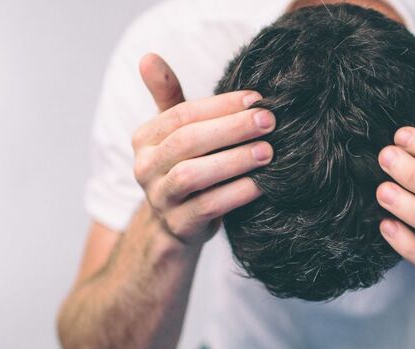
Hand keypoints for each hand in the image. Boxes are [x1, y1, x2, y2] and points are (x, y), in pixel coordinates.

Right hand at [132, 54, 274, 244]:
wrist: (178, 225)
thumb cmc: (185, 167)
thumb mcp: (175, 133)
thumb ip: (168, 96)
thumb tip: (148, 57)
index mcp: (145, 139)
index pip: (181, 115)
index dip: (219, 106)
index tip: (256, 99)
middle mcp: (145, 168)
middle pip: (187, 142)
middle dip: (231, 129)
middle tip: (268, 122)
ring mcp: (160, 199)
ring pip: (192, 175)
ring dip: (233, 161)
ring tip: (268, 152)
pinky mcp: (179, 226)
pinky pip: (207, 207)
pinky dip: (235, 194)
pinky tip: (260, 184)